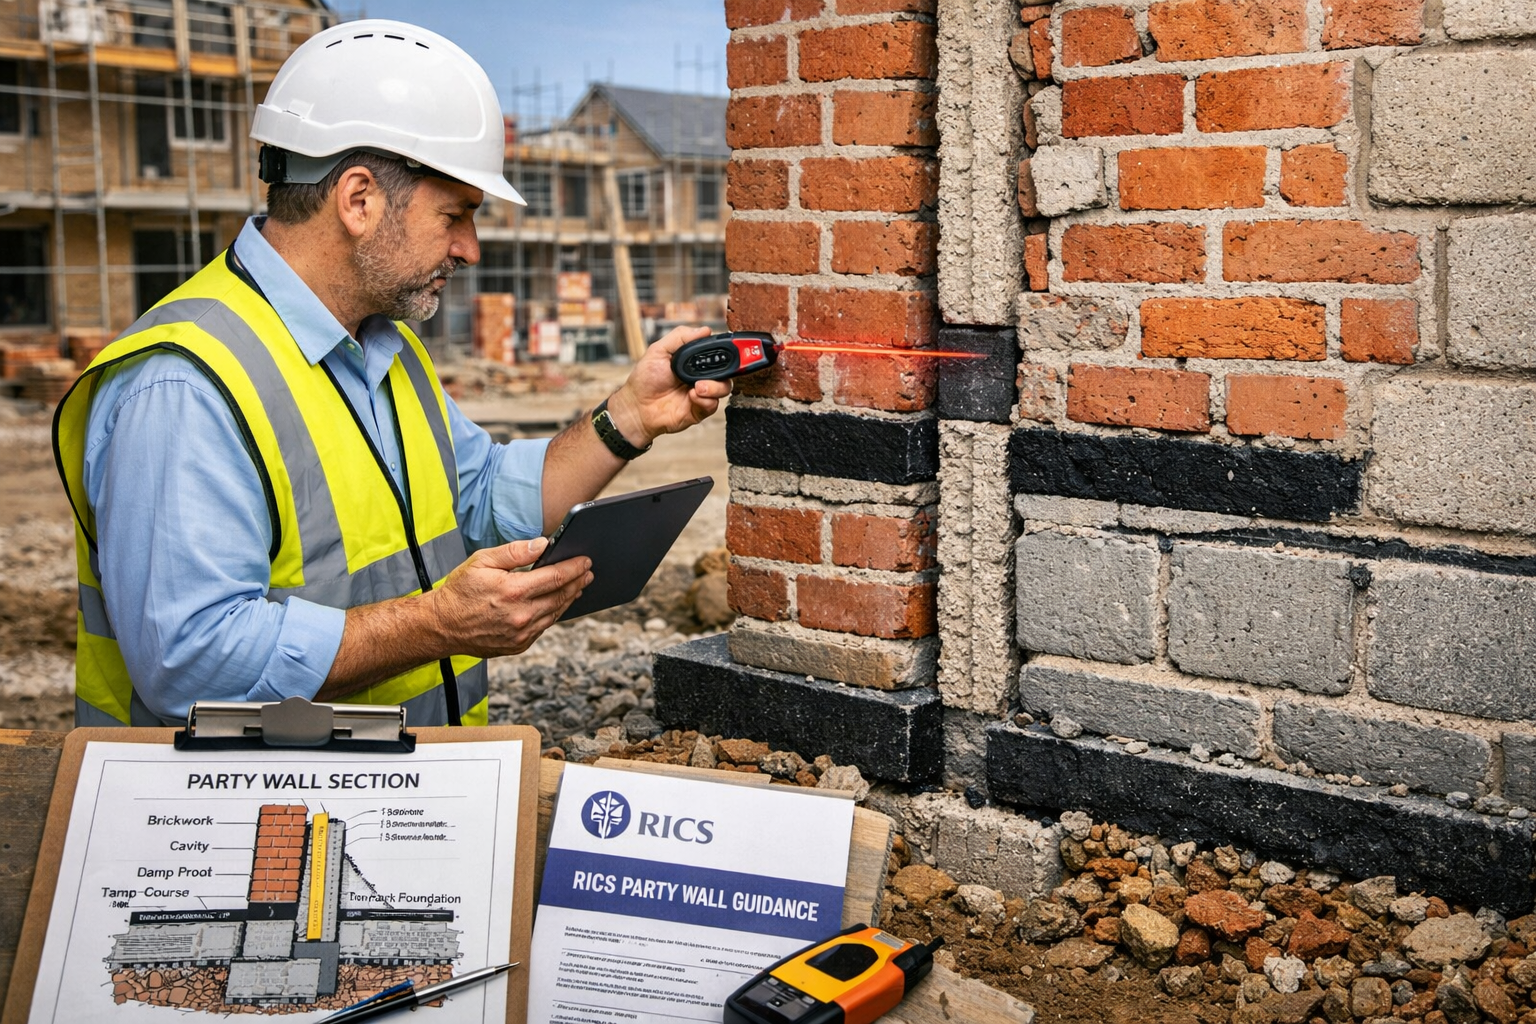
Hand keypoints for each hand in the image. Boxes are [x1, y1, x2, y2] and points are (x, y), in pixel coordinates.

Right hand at [427, 537, 591, 657]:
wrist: (441, 626)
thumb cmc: (459, 591)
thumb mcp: (482, 561)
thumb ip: (515, 552)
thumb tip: (542, 544)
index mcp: (513, 591)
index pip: (555, 577)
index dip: (574, 568)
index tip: (585, 561)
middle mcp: (521, 615)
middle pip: (561, 596)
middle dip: (577, 582)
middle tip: (587, 572)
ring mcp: (521, 634)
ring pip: (555, 613)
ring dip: (569, 598)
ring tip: (577, 586)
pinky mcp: (518, 645)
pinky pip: (544, 627)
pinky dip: (554, 613)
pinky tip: (557, 604)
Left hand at [605, 324, 732, 446]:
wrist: (637, 407)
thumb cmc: (644, 380)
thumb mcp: (658, 350)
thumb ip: (680, 337)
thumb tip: (704, 329)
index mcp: (693, 361)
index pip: (716, 353)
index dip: (724, 352)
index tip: (727, 351)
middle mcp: (700, 376)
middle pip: (726, 371)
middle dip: (723, 371)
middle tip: (706, 374)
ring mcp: (701, 393)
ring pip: (724, 388)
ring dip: (714, 387)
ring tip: (697, 387)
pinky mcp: (700, 410)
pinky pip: (713, 405)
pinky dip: (705, 400)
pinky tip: (692, 397)